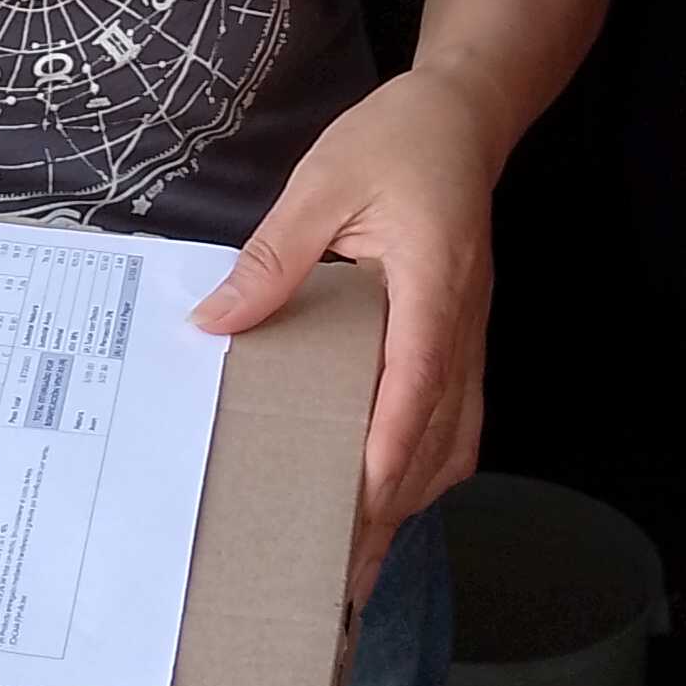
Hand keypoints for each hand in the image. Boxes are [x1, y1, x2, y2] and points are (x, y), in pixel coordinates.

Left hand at [189, 70, 498, 599]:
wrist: (464, 115)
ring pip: (454, 439)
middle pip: (436, 433)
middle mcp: (461, 322)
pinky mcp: (465, 339)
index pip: (416, 381)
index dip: (389, 448)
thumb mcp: (324, 182)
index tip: (357, 506)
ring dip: (412, 499)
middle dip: (391, 506)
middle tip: (340, 571)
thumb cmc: (394, 140)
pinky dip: (429, 467)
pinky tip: (395, 497)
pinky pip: (458, 420)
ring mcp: (470, 336)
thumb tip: (215, 319)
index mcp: (430, 281)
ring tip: (363, 558)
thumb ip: (275, 254)